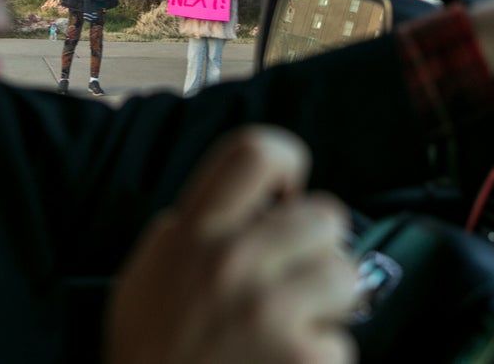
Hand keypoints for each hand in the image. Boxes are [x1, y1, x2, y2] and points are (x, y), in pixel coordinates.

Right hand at [105, 126, 356, 363]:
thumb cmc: (153, 360)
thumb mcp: (146, 280)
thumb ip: (187, 234)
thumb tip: (246, 203)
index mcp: (193, 234)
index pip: (255, 151)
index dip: (286, 164)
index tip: (285, 197)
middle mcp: (233, 261)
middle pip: (325, 214)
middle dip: (317, 251)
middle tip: (291, 285)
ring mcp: (272, 310)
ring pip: (347, 274)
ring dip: (329, 306)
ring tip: (292, 330)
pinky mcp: (307, 358)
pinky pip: (344, 341)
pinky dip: (322, 361)